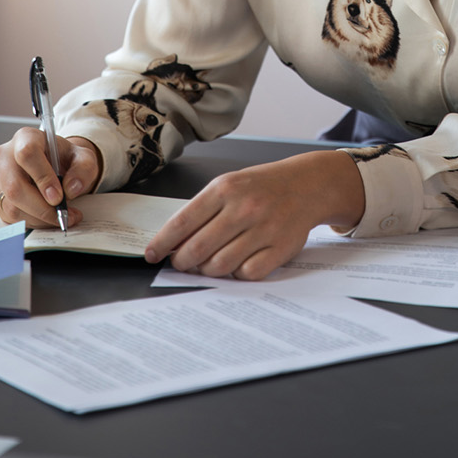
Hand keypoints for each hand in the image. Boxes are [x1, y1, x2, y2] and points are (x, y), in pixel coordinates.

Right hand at [0, 128, 102, 228]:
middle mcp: (5, 155)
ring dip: (38, 218)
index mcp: (26, 137)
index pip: (27, 155)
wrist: (56, 166)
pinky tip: (46, 217)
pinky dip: (31, 222)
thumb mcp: (84, 158)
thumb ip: (83, 169)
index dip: (42, 178)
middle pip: (14, 186)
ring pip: (11, 206)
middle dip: (41, 208)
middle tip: (63, 214)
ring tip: (59, 216)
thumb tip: (70, 189)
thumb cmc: (66, 159)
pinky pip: (9, 217)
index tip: (58, 197)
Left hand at [144, 150, 364, 280]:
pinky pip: (247, 274)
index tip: (151, 255)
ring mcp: (263, 229)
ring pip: (219, 266)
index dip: (162, 243)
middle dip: (183, 262)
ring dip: (208, 270)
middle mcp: (243, 208)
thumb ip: (203, 211)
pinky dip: (237, 273)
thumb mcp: (230, 185)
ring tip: (210, 262)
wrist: (306, 184)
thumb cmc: (261, 186)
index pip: (182, 222)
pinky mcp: (280, 248)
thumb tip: (173, 243)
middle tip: (182, 262)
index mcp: (225, 189)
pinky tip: (238, 262)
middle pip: (197, 249)